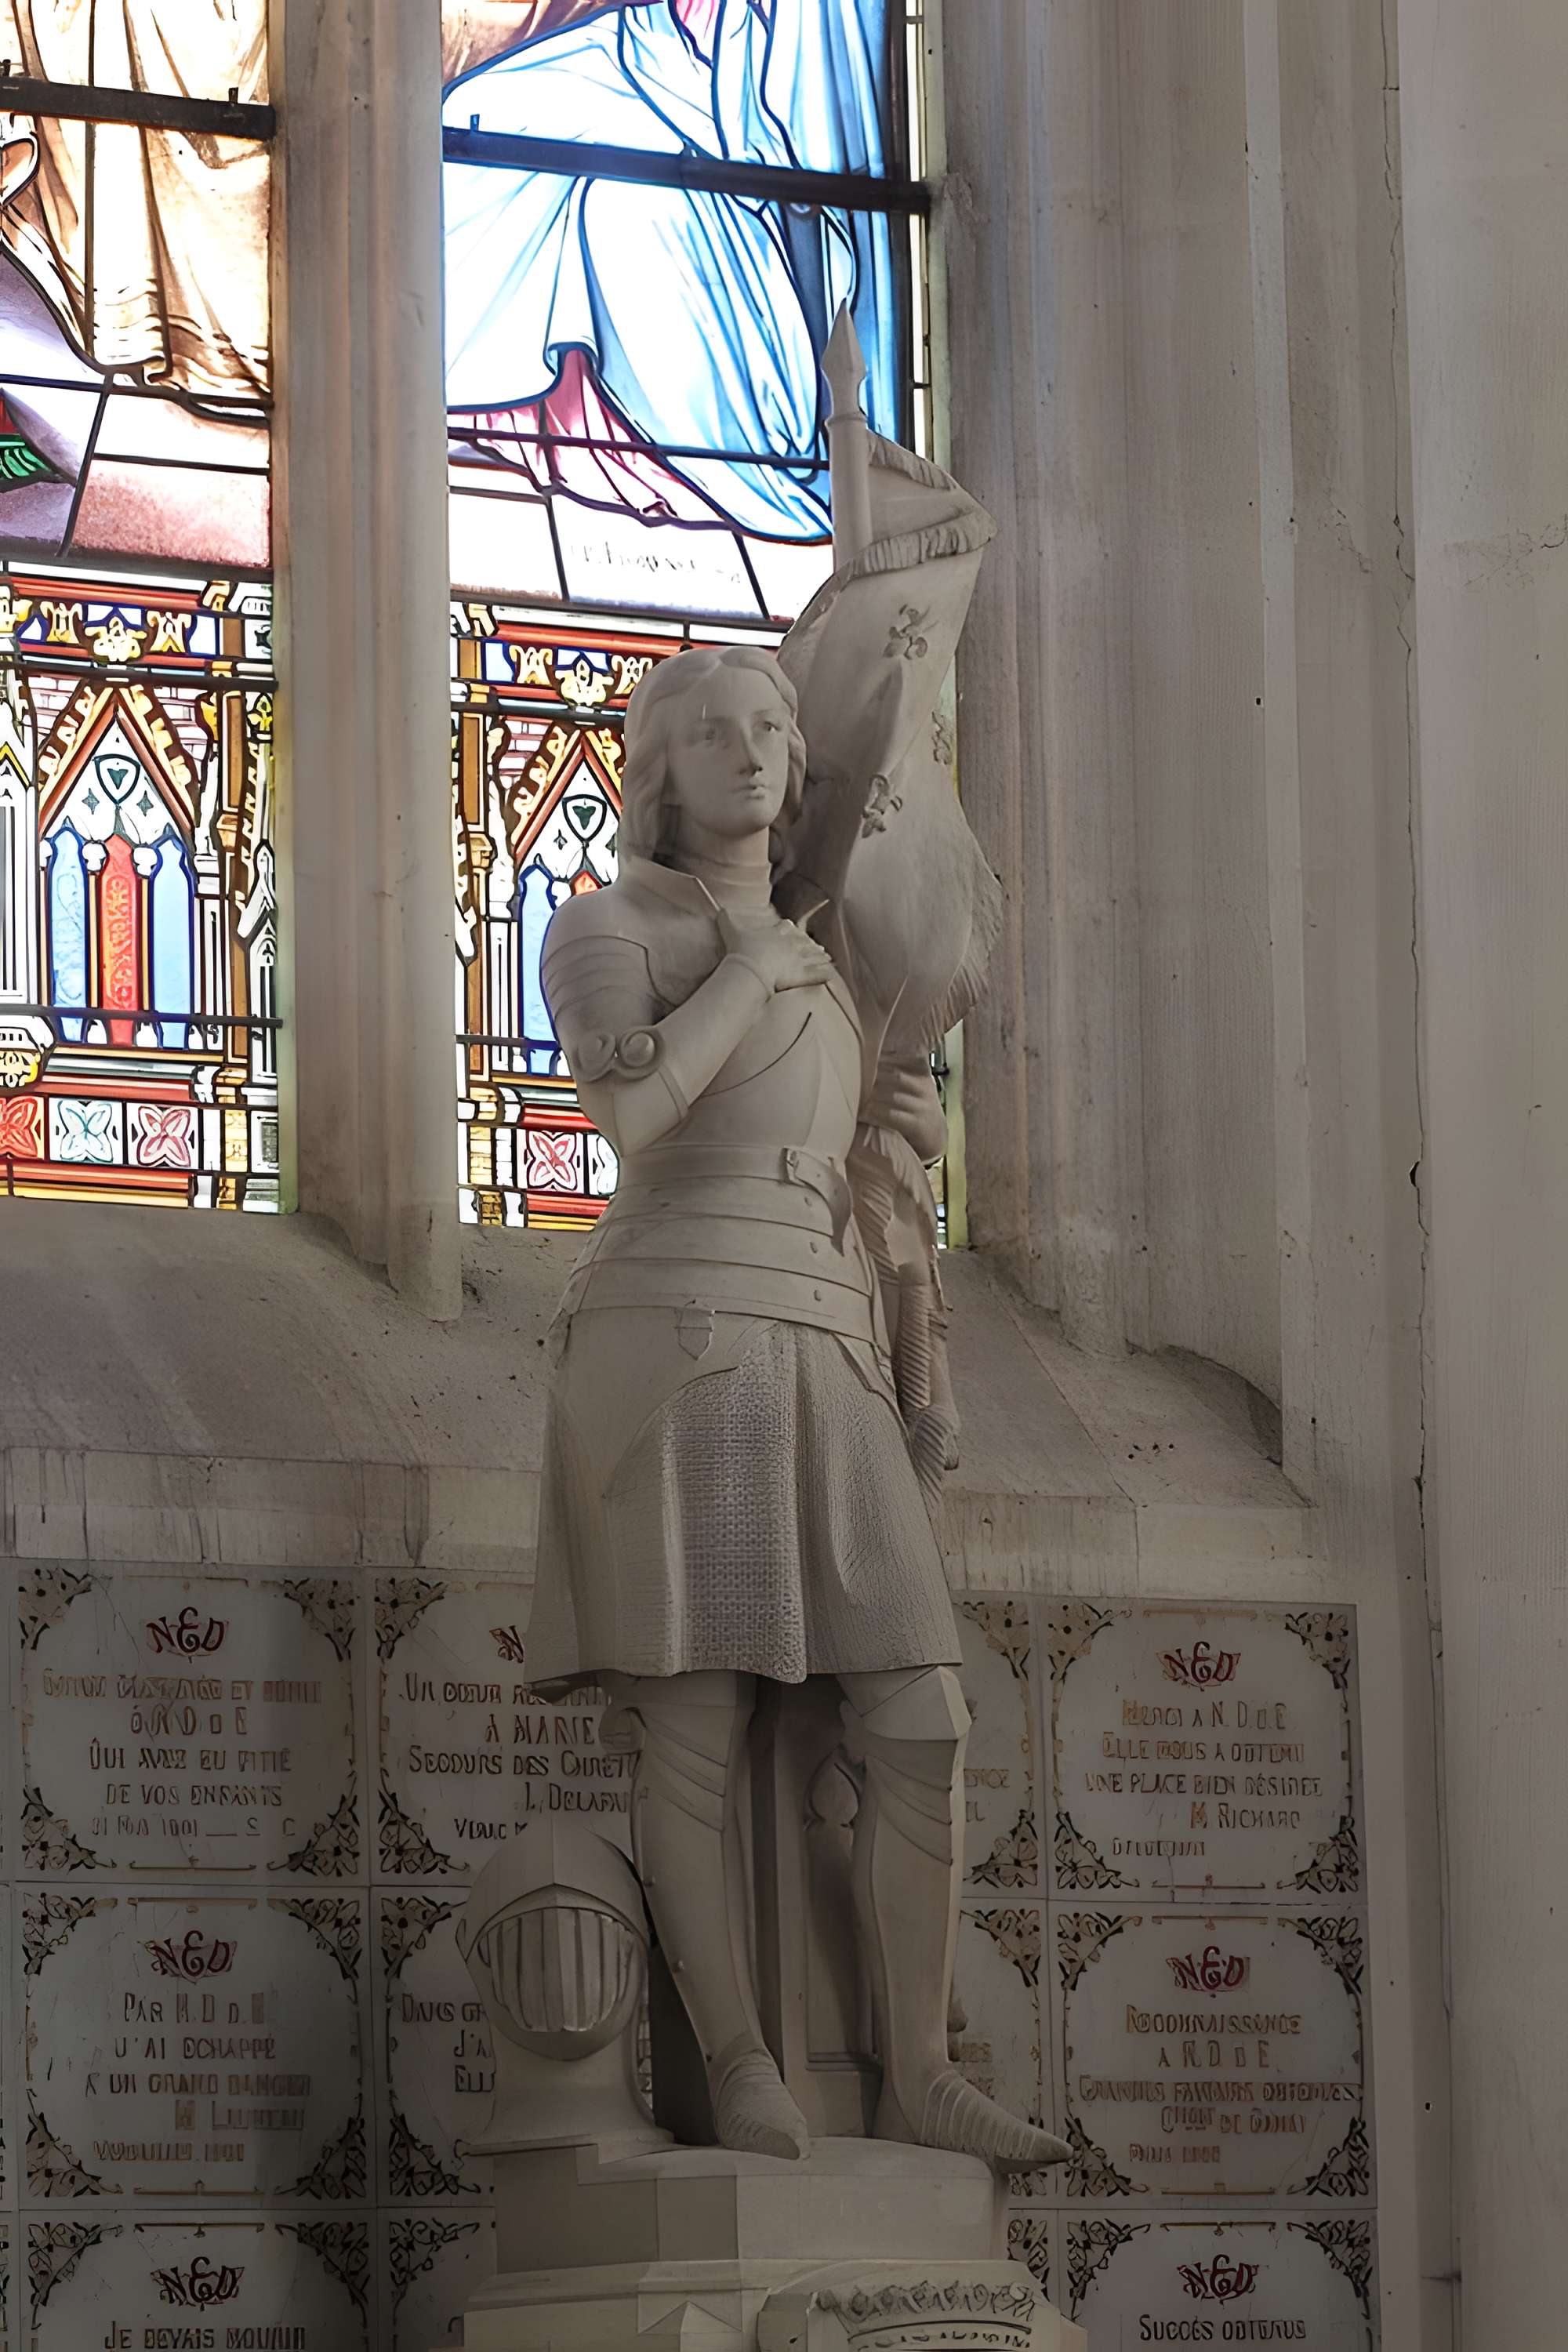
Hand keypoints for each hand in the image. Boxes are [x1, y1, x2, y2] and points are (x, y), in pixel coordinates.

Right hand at [719, 909, 836, 993]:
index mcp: (776, 933)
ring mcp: (798, 960)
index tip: (791, 927)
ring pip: (813, 956)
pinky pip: (817, 975)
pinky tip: (831, 974)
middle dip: (808, 943)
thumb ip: (727, 920)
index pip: (785, 927)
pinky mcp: (802, 976)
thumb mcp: (731, 931)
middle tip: (815, 944)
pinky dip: (824, 974)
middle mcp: (790, 944)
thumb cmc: (742, 950)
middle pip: (803, 941)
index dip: (788, 928)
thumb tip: (720, 909)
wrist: (750, 968)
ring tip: (826, 956)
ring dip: (819, 956)